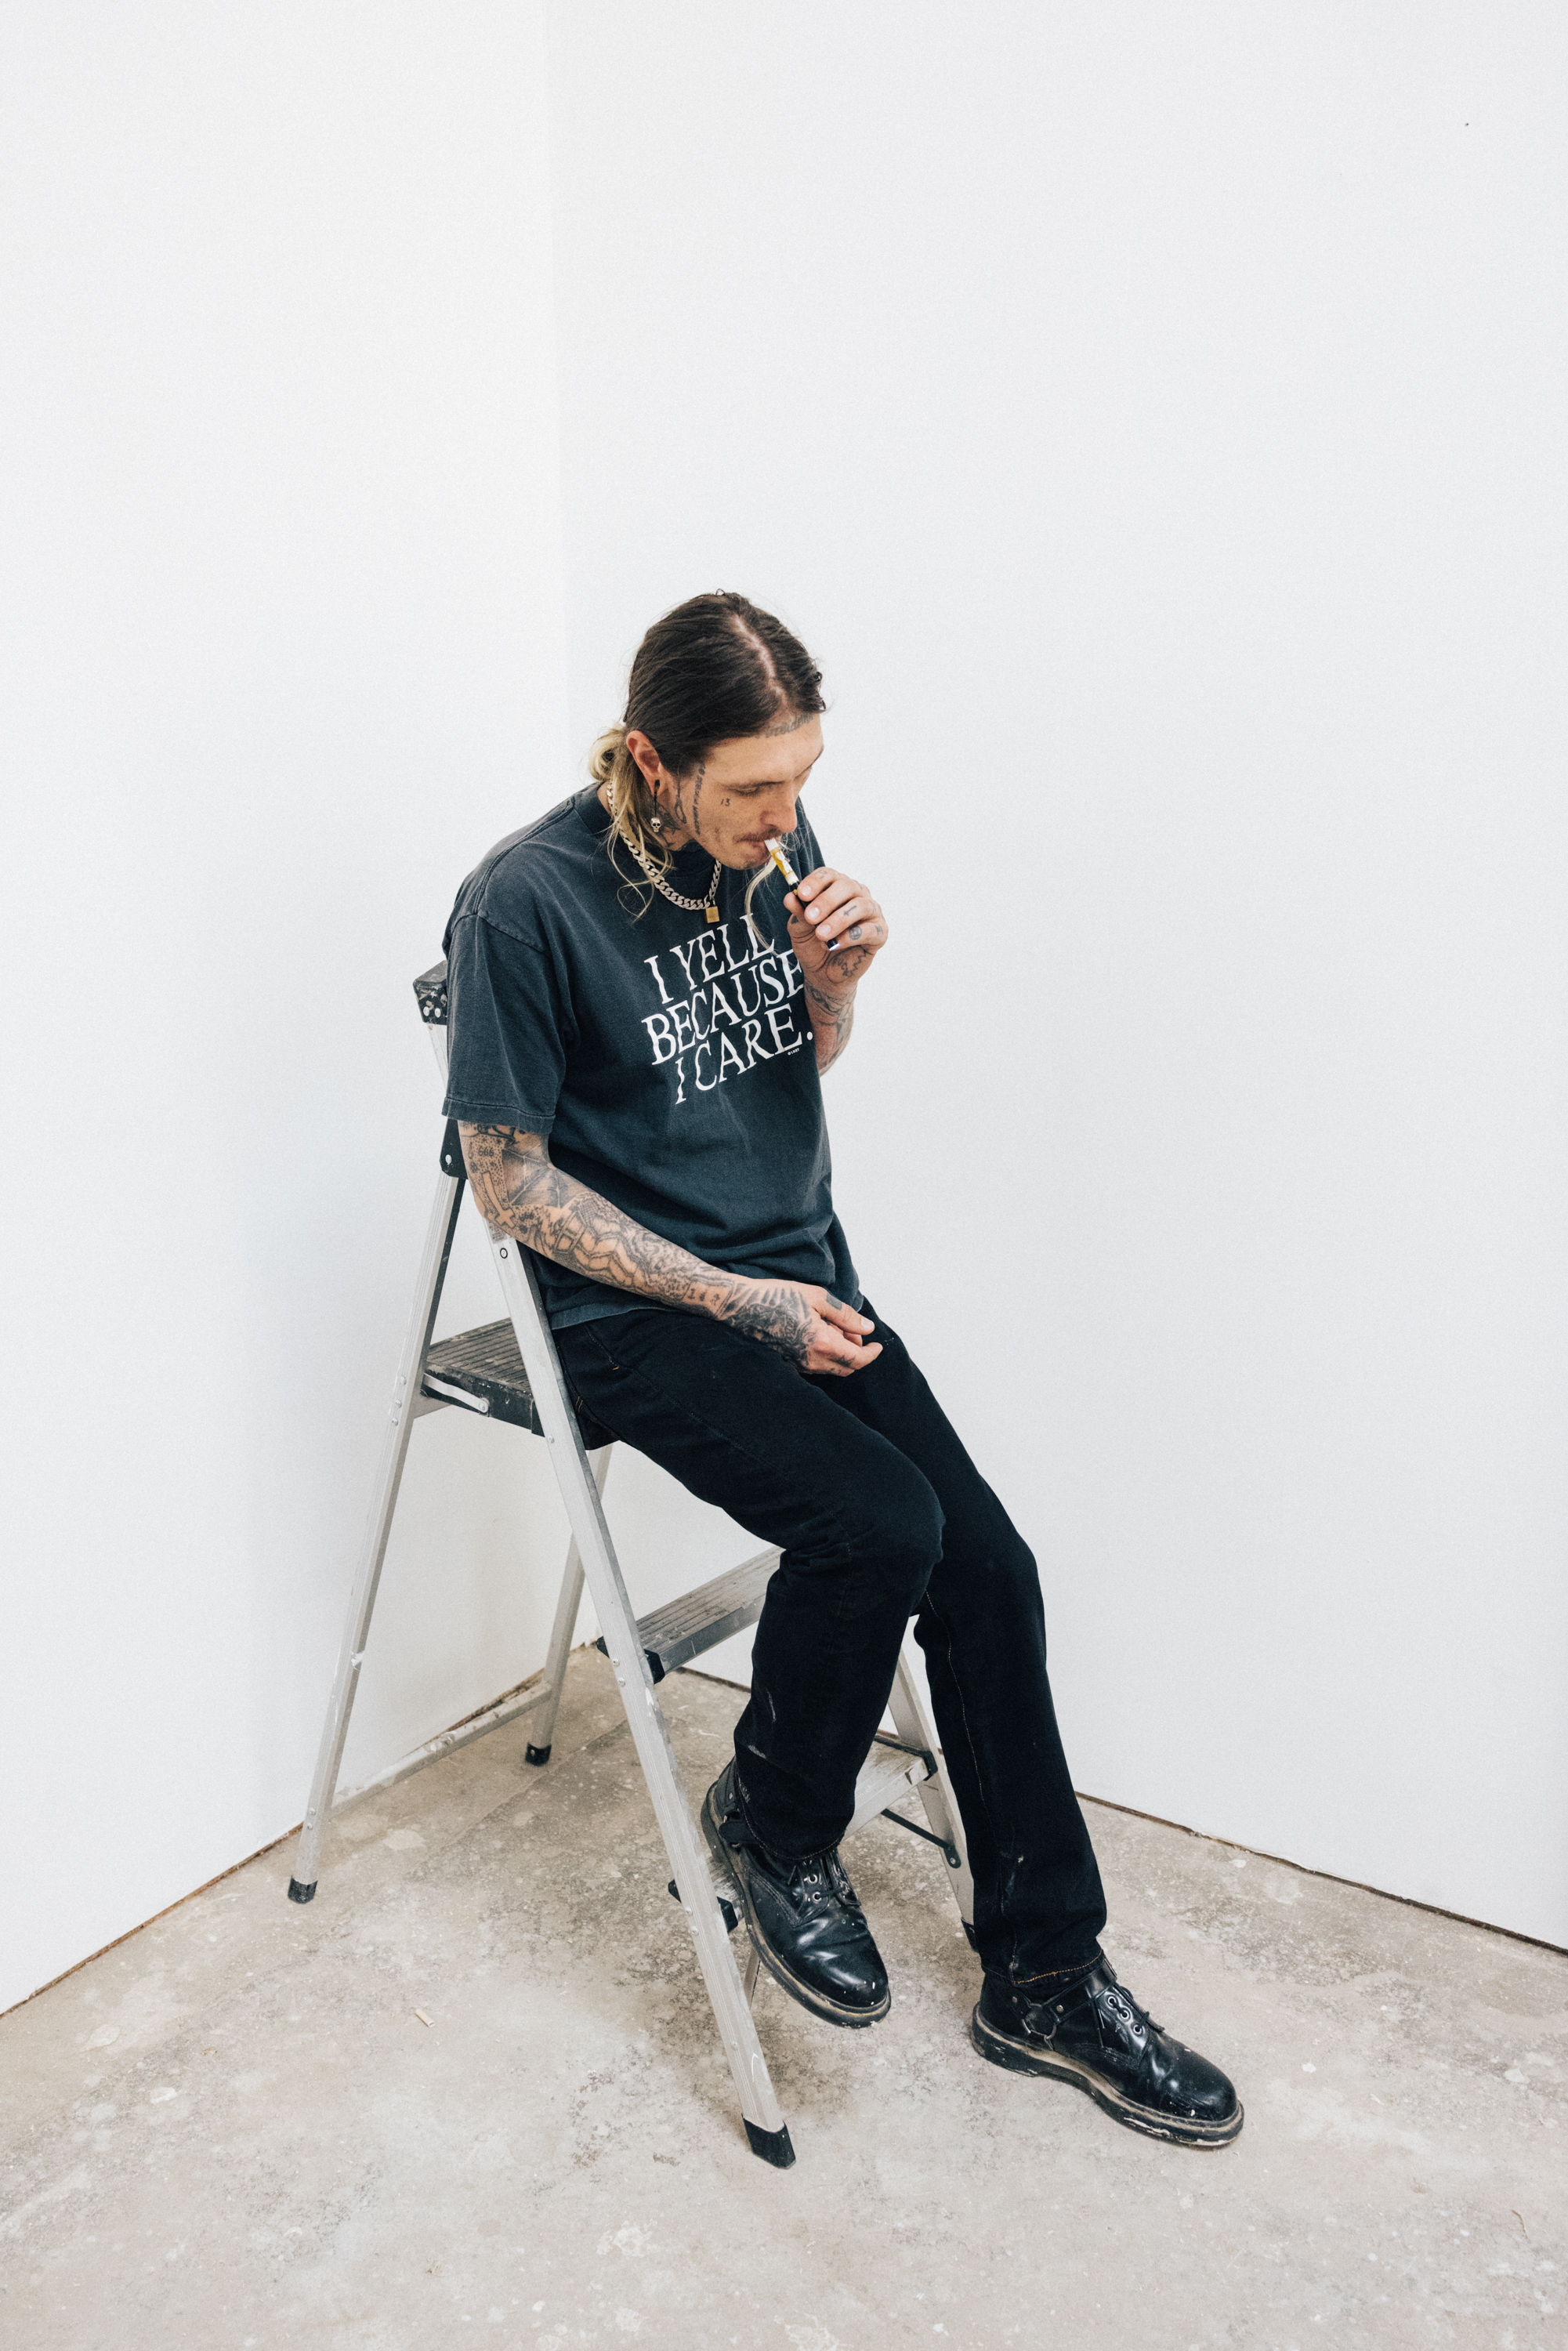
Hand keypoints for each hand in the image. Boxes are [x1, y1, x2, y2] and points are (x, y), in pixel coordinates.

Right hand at [724, 1279, 881, 1376]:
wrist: (741, 1306)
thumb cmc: (777, 1297)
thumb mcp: (817, 1297)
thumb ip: (846, 1315)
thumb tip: (867, 1327)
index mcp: (822, 1343)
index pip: (858, 1359)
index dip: (872, 1354)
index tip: (878, 1345)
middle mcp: (812, 1360)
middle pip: (847, 1369)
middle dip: (857, 1353)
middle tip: (854, 1331)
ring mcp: (799, 1365)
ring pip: (831, 1369)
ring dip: (841, 1355)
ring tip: (835, 1330)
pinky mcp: (788, 1363)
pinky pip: (816, 1367)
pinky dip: (826, 1356)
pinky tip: (819, 1335)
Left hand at [784, 867, 887, 987]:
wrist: (823, 973)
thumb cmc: (813, 944)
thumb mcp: (799, 929)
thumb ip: (797, 912)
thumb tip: (790, 897)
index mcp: (835, 887)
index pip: (829, 875)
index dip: (816, 882)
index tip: (802, 894)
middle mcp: (857, 894)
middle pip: (846, 886)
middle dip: (826, 901)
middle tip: (810, 917)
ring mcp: (871, 912)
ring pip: (860, 906)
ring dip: (838, 919)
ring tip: (821, 934)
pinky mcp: (880, 933)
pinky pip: (870, 930)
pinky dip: (851, 936)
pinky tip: (835, 944)